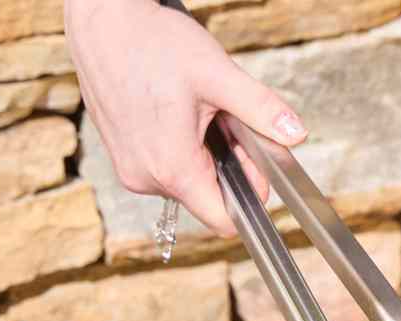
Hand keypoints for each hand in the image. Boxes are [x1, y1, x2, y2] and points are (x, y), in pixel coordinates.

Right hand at [65, 0, 307, 235]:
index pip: (224, 221)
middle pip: (208, 196)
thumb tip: (297, 134)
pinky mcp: (121, 155)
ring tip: (196, 107)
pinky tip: (176, 109)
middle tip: (223, 116)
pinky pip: (162, 165)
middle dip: (226, 163)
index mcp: (172, 168)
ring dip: (203, 152)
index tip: (254, 159)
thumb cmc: (151, 41)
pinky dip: (179, 145)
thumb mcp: (218, 75)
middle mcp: (145, 178)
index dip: (250, 195)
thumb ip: (260, 109)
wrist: (102, 19)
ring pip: (186, 180)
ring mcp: (129, 168)